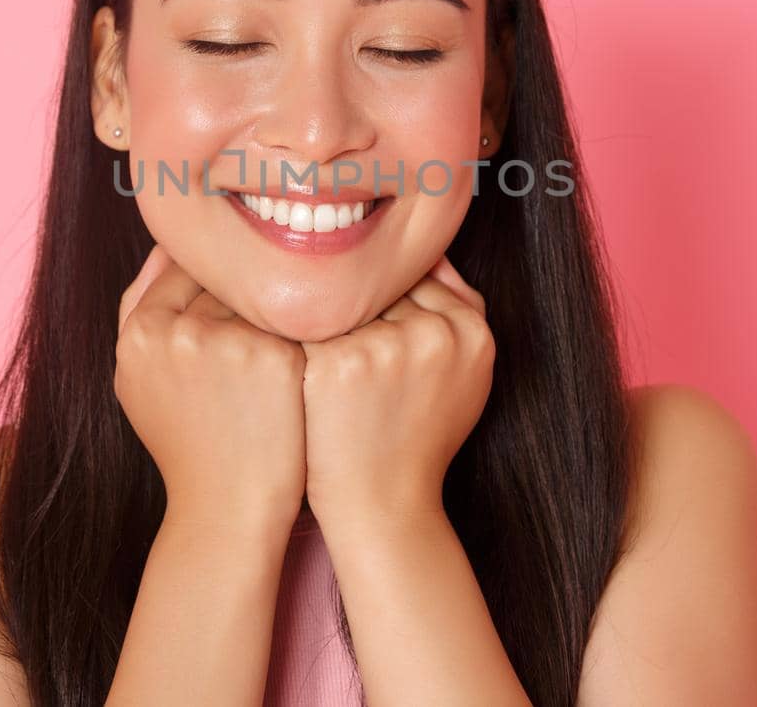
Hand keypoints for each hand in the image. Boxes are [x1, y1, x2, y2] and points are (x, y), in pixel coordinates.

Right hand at [114, 245, 307, 532]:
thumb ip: (140, 309)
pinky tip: (323, 333)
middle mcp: (177, 331)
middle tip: (272, 296)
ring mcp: (227, 342)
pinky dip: (307, 322)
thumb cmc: (187, 441)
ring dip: (279, 299)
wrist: (227, 508)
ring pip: (261, 290)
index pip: (180, 266)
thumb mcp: (139, 378)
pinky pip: (294, 315)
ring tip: (302, 310)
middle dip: (247, 284)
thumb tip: (166, 245)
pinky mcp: (274, 357)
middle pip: (223, 275)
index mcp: (139, 332)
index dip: (213, 277)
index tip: (239, 291)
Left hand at [300, 255, 494, 526]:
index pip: (423, 277)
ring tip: (309, 344)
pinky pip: (306, 321)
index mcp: (473, 333)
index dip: (391, 302)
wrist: (383, 506)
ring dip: (325, 316)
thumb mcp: (461, 376)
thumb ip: (456, 312)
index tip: (370, 326)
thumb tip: (430, 250)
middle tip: (338, 335)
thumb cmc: (416, 439)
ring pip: (345, 299)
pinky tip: (283, 354)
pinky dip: (293, 334)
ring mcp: (385, 346)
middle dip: (359, 306)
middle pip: (383, 285)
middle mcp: (435, 334)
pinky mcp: (338, 362)